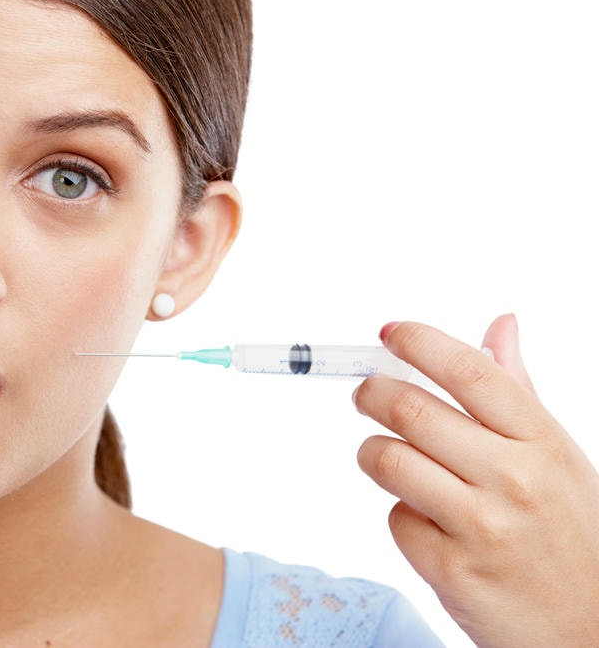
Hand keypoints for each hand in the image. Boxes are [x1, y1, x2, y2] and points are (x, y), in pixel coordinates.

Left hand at [355, 315, 598, 647]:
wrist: (592, 631)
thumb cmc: (573, 536)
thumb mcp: (559, 459)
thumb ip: (518, 393)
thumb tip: (500, 325)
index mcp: (543, 442)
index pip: (470, 372)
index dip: (420, 342)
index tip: (390, 331)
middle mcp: (514, 479)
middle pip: (411, 410)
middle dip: (372, 394)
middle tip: (365, 395)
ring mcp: (482, 526)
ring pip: (387, 460)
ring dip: (372, 453)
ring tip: (385, 458)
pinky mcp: (450, 569)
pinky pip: (395, 519)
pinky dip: (401, 515)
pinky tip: (428, 523)